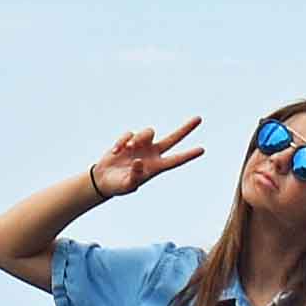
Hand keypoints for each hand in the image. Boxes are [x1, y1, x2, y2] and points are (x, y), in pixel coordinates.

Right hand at [86, 118, 206, 204]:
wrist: (104, 179)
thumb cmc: (118, 186)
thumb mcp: (128, 185)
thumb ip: (135, 175)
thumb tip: (140, 161)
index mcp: (156, 167)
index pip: (175, 160)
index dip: (188, 155)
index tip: (202, 150)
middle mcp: (152, 154)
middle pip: (172, 139)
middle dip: (185, 129)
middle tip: (199, 119)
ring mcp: (141, 146)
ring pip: (149, 132)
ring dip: (139, 138)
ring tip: (127, 148)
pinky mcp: (129, 140)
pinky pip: (130, 133)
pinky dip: (122, 141)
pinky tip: (116, 151)